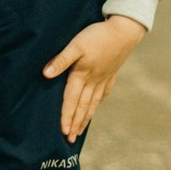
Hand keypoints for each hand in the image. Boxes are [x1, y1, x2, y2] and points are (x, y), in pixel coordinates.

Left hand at [42, 14, 145, 142]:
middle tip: (70, 139)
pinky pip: (104, 92)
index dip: (66, 116)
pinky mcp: (111, 72)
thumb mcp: (76, 44)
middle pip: (83, 106)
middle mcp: (93, 80)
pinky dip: (98, 102)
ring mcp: (104, 77)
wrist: (125, 30)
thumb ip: (61, 60)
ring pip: (93, 101)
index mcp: (82, 74)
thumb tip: (46, 74)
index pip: (71, 100)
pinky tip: (96, 105)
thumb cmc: (98, 35)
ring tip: (81, 130)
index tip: (63, 132)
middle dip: (76, 123)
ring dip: (86, 117)